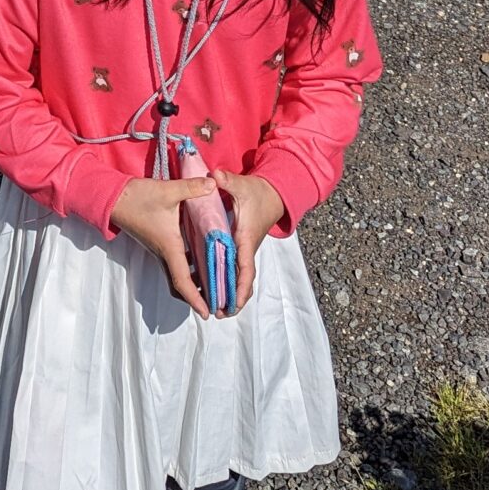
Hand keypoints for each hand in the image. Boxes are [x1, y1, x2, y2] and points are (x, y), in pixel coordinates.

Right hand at [110, 177, 223, 318]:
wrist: (112, 197)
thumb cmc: (138, 198)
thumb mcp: (167, 191)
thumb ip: (191, 188)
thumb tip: (213, 184)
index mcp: (169, 247)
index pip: (183, 281)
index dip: (195, 299)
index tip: (207, 313)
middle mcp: (163, 253)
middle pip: (179, 286)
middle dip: (196, 298)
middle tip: (215, 303)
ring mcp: (158, 250)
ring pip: (175, 276)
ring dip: (191, 285)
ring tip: (211, 286)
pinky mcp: (156, 243)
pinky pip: (172, 265)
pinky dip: (185, 271)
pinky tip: (199, 261)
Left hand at [212, 172, 285, 312]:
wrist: (274, 194)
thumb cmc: (257, 192)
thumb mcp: (241, 185)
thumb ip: (227, 181)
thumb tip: (215, 176)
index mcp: (246, 237)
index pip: (245, 266)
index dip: (240, 285)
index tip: (233, 302)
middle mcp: (247, 248)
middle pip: (244, 279)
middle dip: (235, 297)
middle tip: (219, 313)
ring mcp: (245, 250)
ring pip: (241, 276)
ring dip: (232, 293)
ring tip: (217, 309)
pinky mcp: (242, 248)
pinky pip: (237, 269)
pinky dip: (230, 282)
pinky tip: (216, 289)